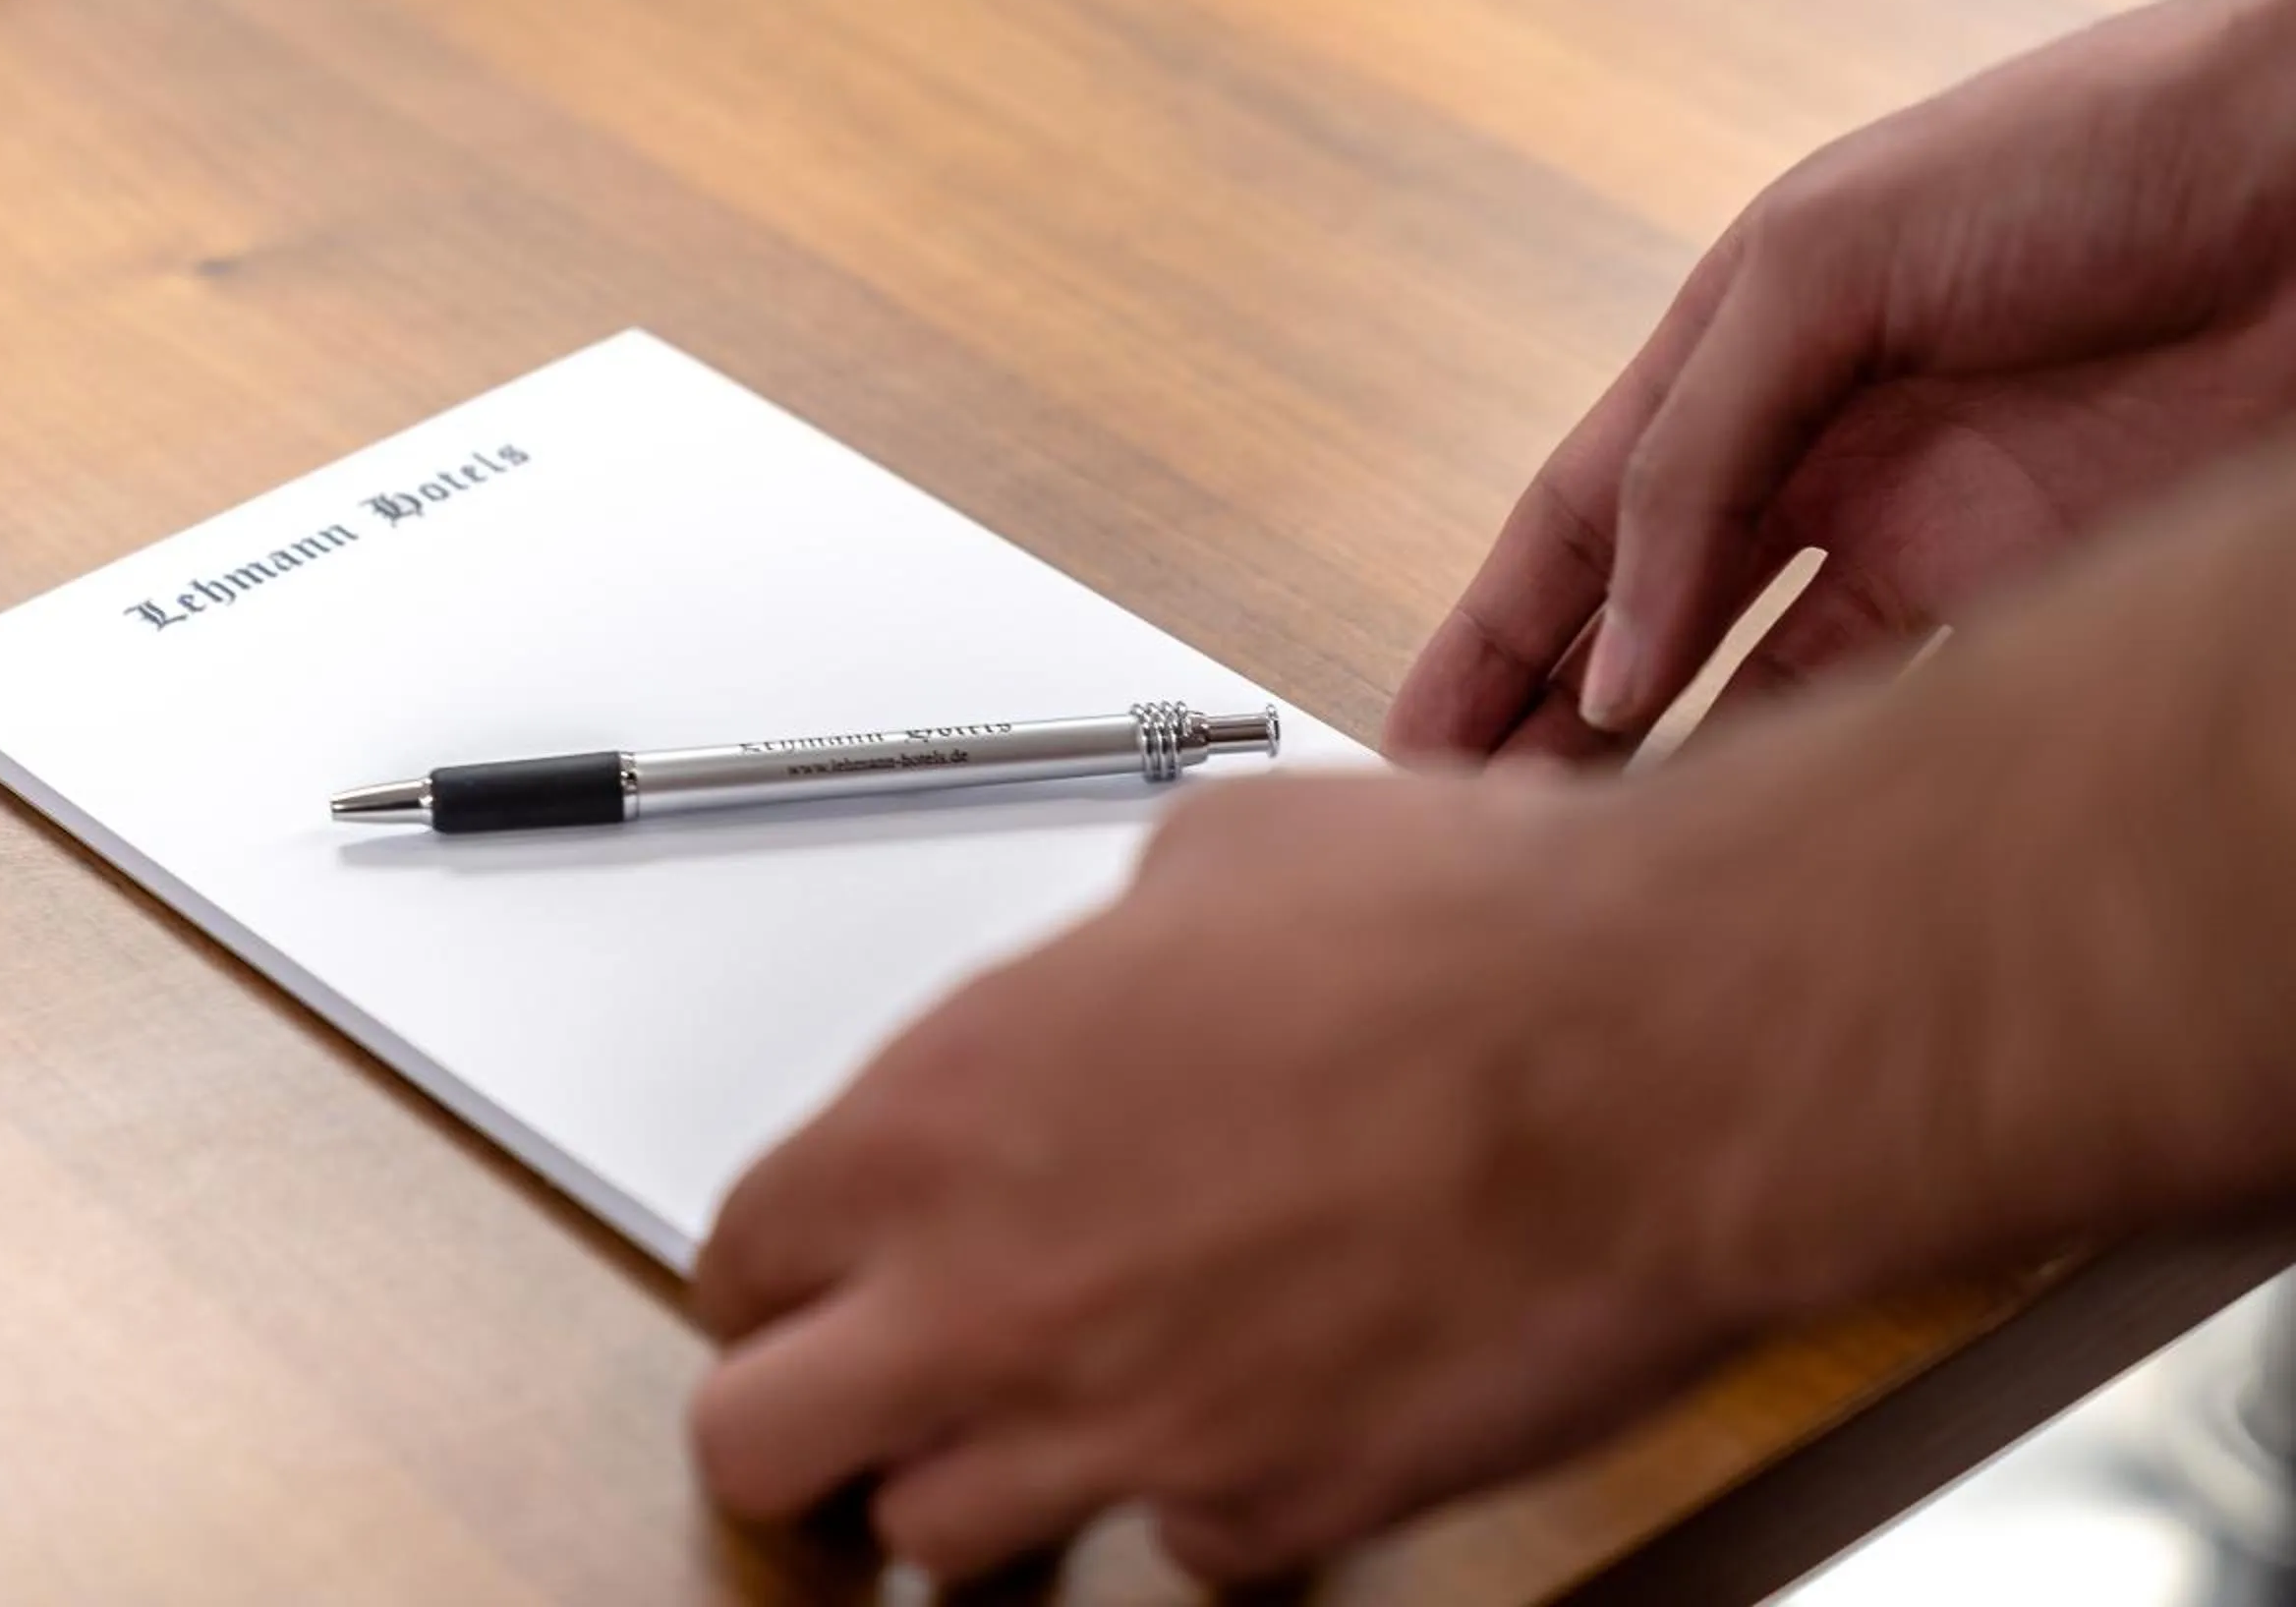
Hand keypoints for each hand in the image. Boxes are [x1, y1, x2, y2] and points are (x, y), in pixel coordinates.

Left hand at [687, 770, 1741, 1585]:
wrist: (1651, 1049)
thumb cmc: (1459, 930)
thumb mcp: (1217, 858)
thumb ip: (1106, 953)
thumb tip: (1121, 966)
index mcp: (945, 1115)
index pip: (744, 1249)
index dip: (776, 1266)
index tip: (809, 1273)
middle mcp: (995, 1291)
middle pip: (764, 1442)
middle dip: (803, 1420)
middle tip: (860, 1395)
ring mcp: (1125, 1428)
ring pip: (941, 1539)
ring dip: (980, 1483)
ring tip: (1053, 1418)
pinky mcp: (1275, 1512)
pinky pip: (1180, 1554)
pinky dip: (1202, 1503)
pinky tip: (1254, 1419)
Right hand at [1389, 0, 2295, 764]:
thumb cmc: (2088, 150)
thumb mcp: (1824, 264)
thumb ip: (1696, 451)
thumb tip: (1610, 648)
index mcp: (1738, 356)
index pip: (1572, 526)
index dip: (1482, 638)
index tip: (1406, 741)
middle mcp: (1820, 455)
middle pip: (1644, 625)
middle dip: (1547, 731)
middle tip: (1470, 846)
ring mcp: (1930, 532)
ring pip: (1758, 690)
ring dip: (1670, 778)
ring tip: (1584, 870)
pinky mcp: (2042, 593)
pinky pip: (1898, 712)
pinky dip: (1815, 780)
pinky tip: (1749, 842)